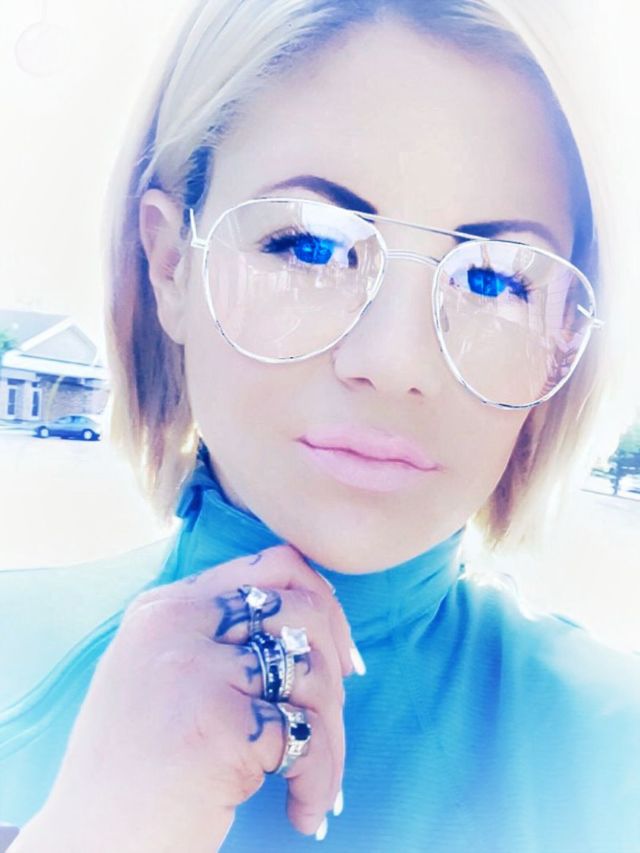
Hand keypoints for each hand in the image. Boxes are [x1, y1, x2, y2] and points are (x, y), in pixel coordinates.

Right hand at [18, 545, 355, 852]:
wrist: (94, 844)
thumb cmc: (138, 769)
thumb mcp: (163, 674)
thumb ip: (221, 635)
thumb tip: (319, 615)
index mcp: (166, 607)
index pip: (274, 566)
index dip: (323, 603)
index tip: (339, 654)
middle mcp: (176, 625)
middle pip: (303, 611)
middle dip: (335, 668)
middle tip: (330, 718)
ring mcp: (193, 670)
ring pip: (312, 672)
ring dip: (332, 733)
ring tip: (316, 779)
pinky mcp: (216, 724)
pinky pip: (306, 737)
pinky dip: (320, 779)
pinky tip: (302, 810)